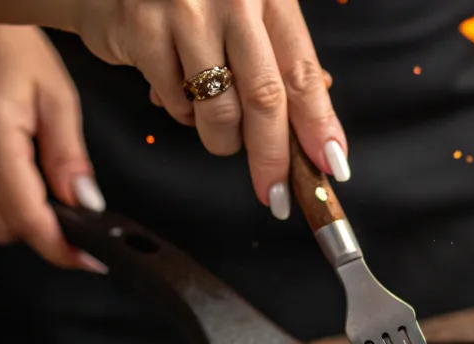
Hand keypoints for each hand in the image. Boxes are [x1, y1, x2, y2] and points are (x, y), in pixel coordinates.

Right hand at [0, 19, 106, 271]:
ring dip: (18, 214)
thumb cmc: (3, 45)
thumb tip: (87, 204)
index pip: (28, 219)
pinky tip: (17, 171)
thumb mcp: (56, 97)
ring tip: (45, 186)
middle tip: (76, 220)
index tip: (89, 260)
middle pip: (4, 228)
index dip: (62, 249)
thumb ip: (70, 158)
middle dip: (43, 232)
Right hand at [72, 0, 348, 220]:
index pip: (302, 73)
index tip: (331, 165)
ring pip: (219, 110)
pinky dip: (182, 112)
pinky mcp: (142, 28)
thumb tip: (315, 129)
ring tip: (218, 129)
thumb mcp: (247, 7)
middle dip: (274, 158)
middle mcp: (233, 0)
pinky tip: (178, 91)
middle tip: (277, 194)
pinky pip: (173, 100)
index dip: (319, 126)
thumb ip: (277, 57)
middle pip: (265, 99)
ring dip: (223, 139)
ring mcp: (185, 12)